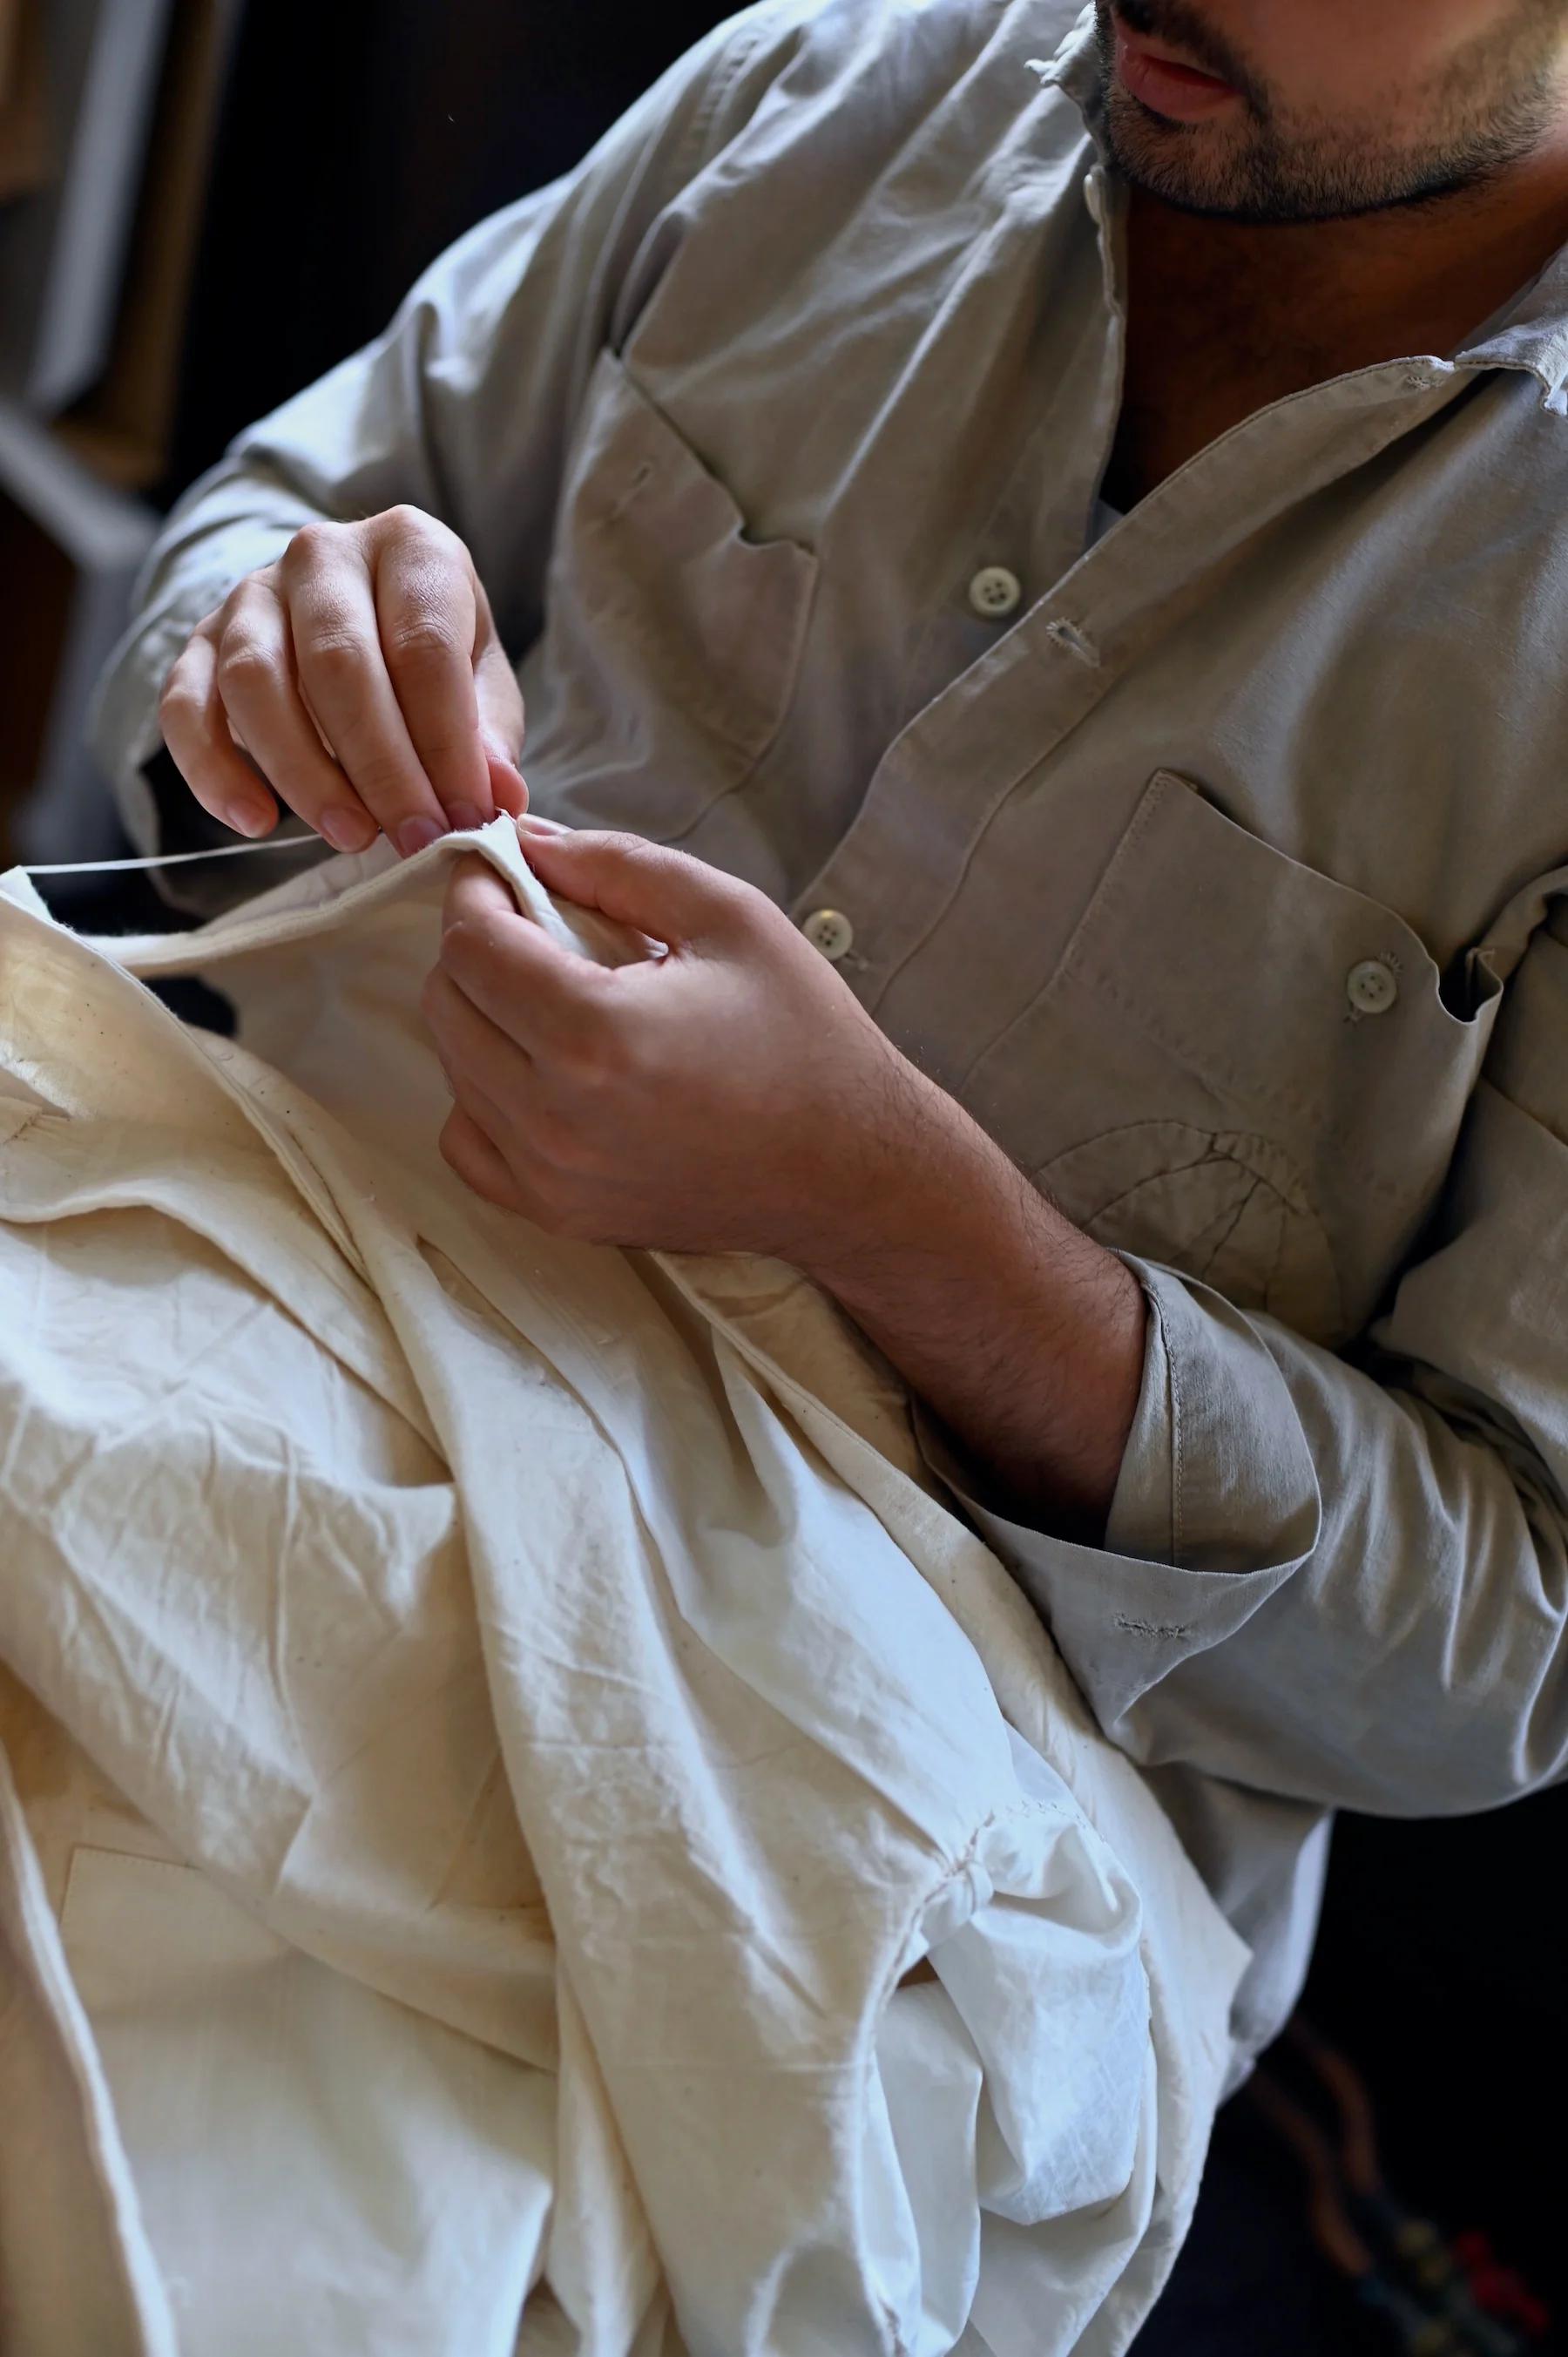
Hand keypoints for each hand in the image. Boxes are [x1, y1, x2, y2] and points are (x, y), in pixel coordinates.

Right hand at [158, 505, 527, 856]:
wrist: (358, 618)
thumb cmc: (431, 656)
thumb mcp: (481, 682)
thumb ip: (489, 734)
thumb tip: (499, 793)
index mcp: (410, 546)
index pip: (423, 646)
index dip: (446, 742)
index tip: (466, 817)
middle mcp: (323, 554)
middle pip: (339, 663)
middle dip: (381, 767)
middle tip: (413, 839)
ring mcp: (251, 593)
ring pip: (255, 680)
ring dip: (303, 772)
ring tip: (350, 837)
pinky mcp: (198, 641)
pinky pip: (185, 704)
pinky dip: (212, 770)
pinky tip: (255, 822)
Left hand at [421, 827, 944, 1261]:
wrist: (853, 1170)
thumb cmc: (806, 1040)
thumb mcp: (729, 916)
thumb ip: (617, 865)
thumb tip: (529, 841)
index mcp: (596, 1033)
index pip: (472, 944)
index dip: (477, 891)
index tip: (503, 871)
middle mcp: (556, 1115)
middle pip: (448, 1004)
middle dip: (477, 948)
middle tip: (533, 925)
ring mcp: (551, 1175)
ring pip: (453, 1069)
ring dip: (484, 1018)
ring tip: (554, 995)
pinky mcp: (560, 1213)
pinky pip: (468, 1143)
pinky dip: (484, 1096)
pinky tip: (541, 1068)